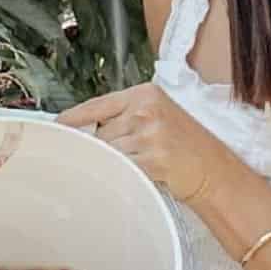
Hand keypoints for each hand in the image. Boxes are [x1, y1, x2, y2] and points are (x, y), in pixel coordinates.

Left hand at [56, 83, 226, 202]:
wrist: (213, 169)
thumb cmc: (185, 144)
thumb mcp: (158, 115)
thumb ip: (125, 116)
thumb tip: (87, 129)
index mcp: (145, 94)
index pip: (96, 105)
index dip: (73, 118)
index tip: (57, 126)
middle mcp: (146, 110)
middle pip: (99, 133)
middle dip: (103, 147)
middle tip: (119, 156)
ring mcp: (149, 134)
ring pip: (108, 152)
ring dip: (113, 163)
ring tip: (135, 165)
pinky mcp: (152, 159)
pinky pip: (121, 168)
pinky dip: (121, 174)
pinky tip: (135, 175)